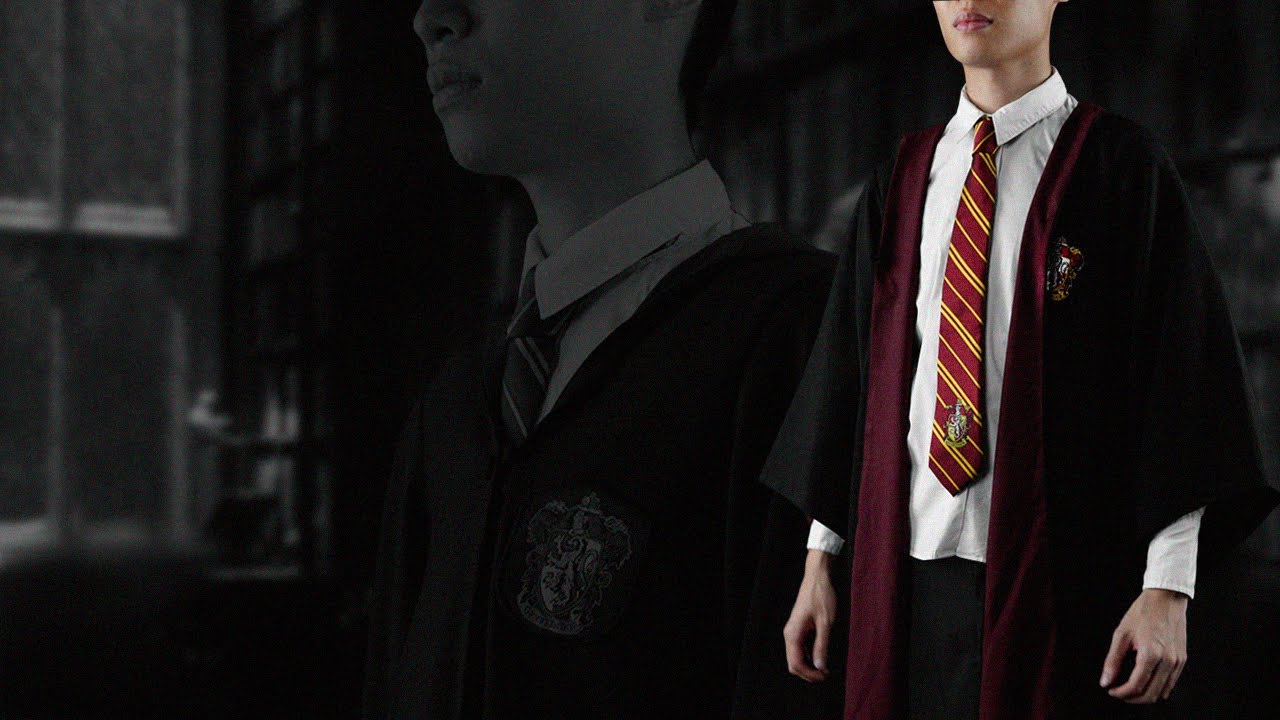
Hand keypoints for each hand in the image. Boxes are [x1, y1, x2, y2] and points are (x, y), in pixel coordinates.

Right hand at [784, 549, 837, 682]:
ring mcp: (792, 631)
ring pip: (796, 657)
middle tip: (826, 674)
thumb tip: (820, 666)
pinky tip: (821, 655)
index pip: (796, 664)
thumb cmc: (822, 597)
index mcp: (793, 634)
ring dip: (809, 665)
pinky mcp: (798, 629)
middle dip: (808, 673)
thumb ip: (822, 646)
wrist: (817, 578)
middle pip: (793, 663)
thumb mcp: (826, 623)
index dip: (810, 674)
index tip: (825, 675)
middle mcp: (789, 634)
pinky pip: (799, 648)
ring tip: (825, 667)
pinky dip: (808, 656)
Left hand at [1100, 588, 1188, 703]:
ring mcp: (1177, 661)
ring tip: (1130, 689)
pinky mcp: (1182, 659)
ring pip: (1162, 692)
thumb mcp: (1121, 634)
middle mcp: (1167, 661)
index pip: (1136, 686)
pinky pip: (1171, 683)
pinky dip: (1158, 688)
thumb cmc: (1143, 612)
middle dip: (1132, 698)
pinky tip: (1145, 682)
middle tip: (1119, 693)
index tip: (1111, 690)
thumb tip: (1105, 681)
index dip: (1121, 693)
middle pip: (1150, 694)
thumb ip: (1113, 660)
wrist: (1166, 599)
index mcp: (1151, 654)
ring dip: (1145, 696)